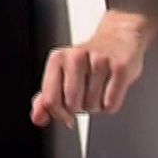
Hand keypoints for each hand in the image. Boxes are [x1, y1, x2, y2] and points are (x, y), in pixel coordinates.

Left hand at [30, 23, 145, 129]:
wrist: (118, 38)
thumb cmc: (88, 60)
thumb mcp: (62, 74)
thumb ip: (47, 97)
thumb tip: (37, 119)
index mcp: (57, 59)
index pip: (51, 100)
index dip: (59, 115)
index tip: (67, 116)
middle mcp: (76, 56)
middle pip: (73, 105)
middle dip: (81, 108)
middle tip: (86, 94)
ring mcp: (99, 60)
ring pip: (93, 106)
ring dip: (97, 105)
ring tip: (99, 88)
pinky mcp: (120, 67)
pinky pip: (111, 103)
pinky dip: (112, 104)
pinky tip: (111, 89)